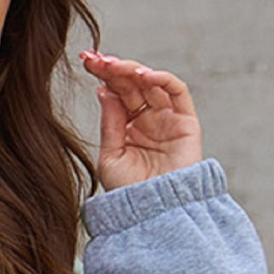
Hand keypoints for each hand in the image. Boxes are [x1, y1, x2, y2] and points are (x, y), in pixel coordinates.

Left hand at [81, 51, 202, 189]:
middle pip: (132, 84)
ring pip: (152, 83)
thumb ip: (110, 123)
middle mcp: (148, 119)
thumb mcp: (110, 156)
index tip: (86, 62)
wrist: (153, 214)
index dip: (103, 75)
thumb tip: (104, 90)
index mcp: (128, 126)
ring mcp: (167, 118)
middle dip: (114, 68)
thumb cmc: (129, 193)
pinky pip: (177, 91)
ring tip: (114, 66)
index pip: (116, 92)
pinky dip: (161, 78)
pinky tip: (142, 75)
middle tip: (96, 59)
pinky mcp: (186, 121)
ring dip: (132, 69)